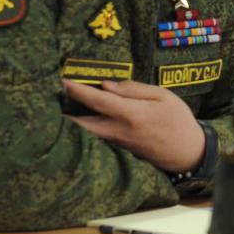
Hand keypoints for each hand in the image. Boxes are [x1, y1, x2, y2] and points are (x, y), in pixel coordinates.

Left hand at [64, 79, 205, 172]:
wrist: (188, 152)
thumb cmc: (178, 120)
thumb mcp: (163, 96)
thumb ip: (134, 89)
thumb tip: (107, 85)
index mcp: (133, 114)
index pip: (99, 100)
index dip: (78, 91)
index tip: (63, 81)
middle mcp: (120, 130)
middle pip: (83, 124)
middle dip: (64, 114)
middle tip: (46, 101)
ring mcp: (118, 143)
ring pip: (87, 134)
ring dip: (71, 123)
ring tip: (56, 110)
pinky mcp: (119, 150)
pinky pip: (96, 139)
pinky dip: (83, 131)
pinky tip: (76, 122)